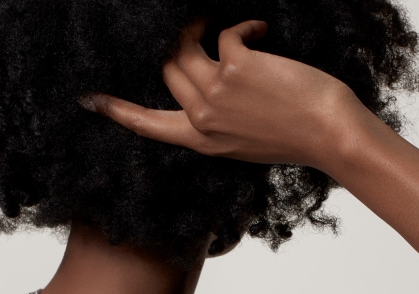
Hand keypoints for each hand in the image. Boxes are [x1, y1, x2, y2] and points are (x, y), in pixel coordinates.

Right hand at [81, 20, 362, 170]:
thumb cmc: (294, 138)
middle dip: (178, 45)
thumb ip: (217, 122)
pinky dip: (243, 25)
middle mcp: (203, 120)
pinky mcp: (236, 67)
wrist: (329, 136)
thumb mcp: (245, 142)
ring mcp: (216, 94)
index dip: (116, 111)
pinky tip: (261, 31)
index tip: (90, 100)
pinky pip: (224, 32)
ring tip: (219, 25)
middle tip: (198, 32)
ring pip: (182, 46)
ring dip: (199, 26)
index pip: (148, 126)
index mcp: (203, 142)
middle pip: (166, 70)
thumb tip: (203, 89)